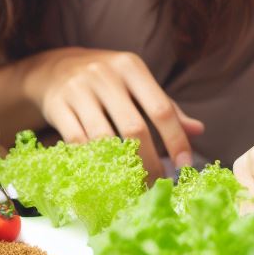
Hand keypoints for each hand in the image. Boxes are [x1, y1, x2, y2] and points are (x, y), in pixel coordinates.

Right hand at [21, 47, 203, 180]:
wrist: (55, 68)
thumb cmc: (108, 80)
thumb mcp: (137, 83)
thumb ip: (166, 107)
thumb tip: (198, 130)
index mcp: (132, 68)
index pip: (161, 108)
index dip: (175, 140)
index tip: (185, 166)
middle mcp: (106, 76)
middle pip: (134, 128)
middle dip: (149, 162)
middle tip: (158, 185)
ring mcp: (79, 90)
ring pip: (104, 139)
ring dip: (120, 168)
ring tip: (132, 186)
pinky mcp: (57, 106)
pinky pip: (77, 142)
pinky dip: (92, 161)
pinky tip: (102, 174)